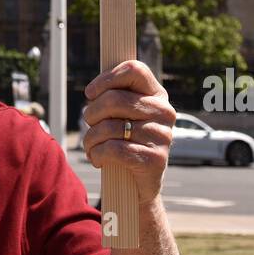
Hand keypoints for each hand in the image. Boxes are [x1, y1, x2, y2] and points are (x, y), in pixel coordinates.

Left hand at [82, 60, 176, 203]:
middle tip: (89, 124)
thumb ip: (114, 95)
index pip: (135, 70)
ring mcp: (162, 136)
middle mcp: (164, 112)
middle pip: (114, 99)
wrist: (139, 184)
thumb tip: (92, 91)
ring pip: (109, 127)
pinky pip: (113, 149)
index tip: (90, 93)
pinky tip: (97, 158)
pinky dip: (97, 154)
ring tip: (90, 145)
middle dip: (92, 113)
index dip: (107, 78)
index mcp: (157, 94)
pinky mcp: (155, 159)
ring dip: (91, 138)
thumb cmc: (126, 141)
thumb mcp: (123, 115)